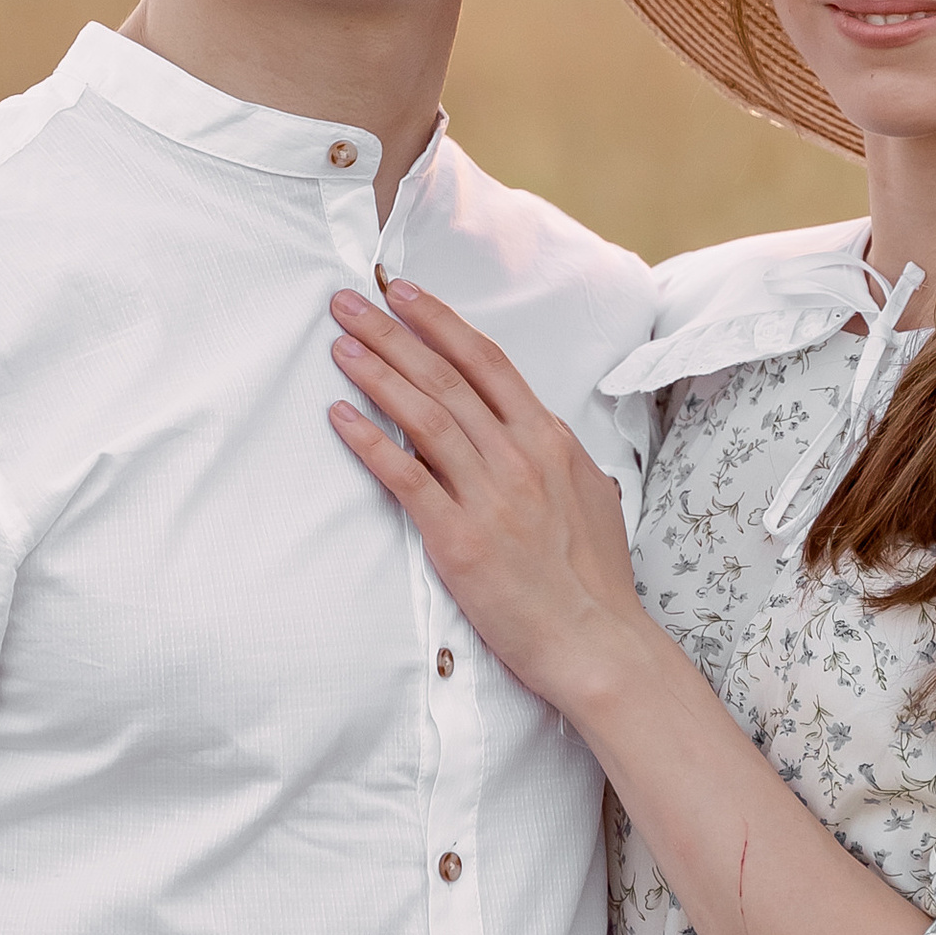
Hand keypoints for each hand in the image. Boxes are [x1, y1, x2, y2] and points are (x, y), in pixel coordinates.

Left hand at [327, 282, 647, 710]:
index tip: (403, 294)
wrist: (595, 641)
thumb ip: (559, 459)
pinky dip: (371, 442)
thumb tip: (543, 437)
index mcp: (550, 440)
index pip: (487, 362)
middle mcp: (520, 456)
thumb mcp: (591, 497)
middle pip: (446, 377)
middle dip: (392, 333)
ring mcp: (490, 495)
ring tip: (340, 346)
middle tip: (349, 303)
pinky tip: (340, 417)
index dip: (440, 322)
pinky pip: (407, 477)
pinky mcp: (460, 538)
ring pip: (425, 416)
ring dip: (377, 374)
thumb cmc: (594, 579)